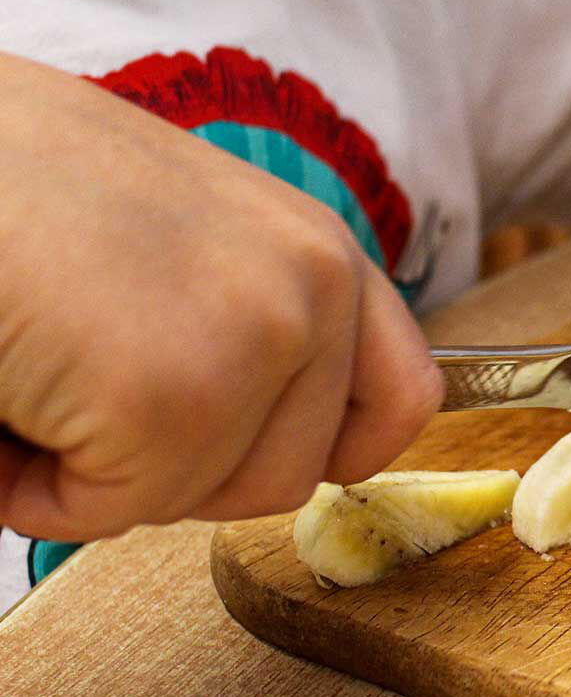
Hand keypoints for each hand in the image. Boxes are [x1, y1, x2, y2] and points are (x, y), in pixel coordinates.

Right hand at [0, 54, 441, 540]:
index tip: (261, 450)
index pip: (405, 396)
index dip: (336, 448)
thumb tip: (300, 437)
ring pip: (203, 501)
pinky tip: (6, 391)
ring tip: (43, 365)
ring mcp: (253, 342)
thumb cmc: (17, 185)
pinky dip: (36, 484)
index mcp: (317, 249)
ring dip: (106, 471)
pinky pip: (111, 510)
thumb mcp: (182, 241)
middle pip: (291, 477)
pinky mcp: (171, 398)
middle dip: (182, 465)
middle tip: (91, 379)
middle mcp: (311, 288)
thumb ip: (253, 320)